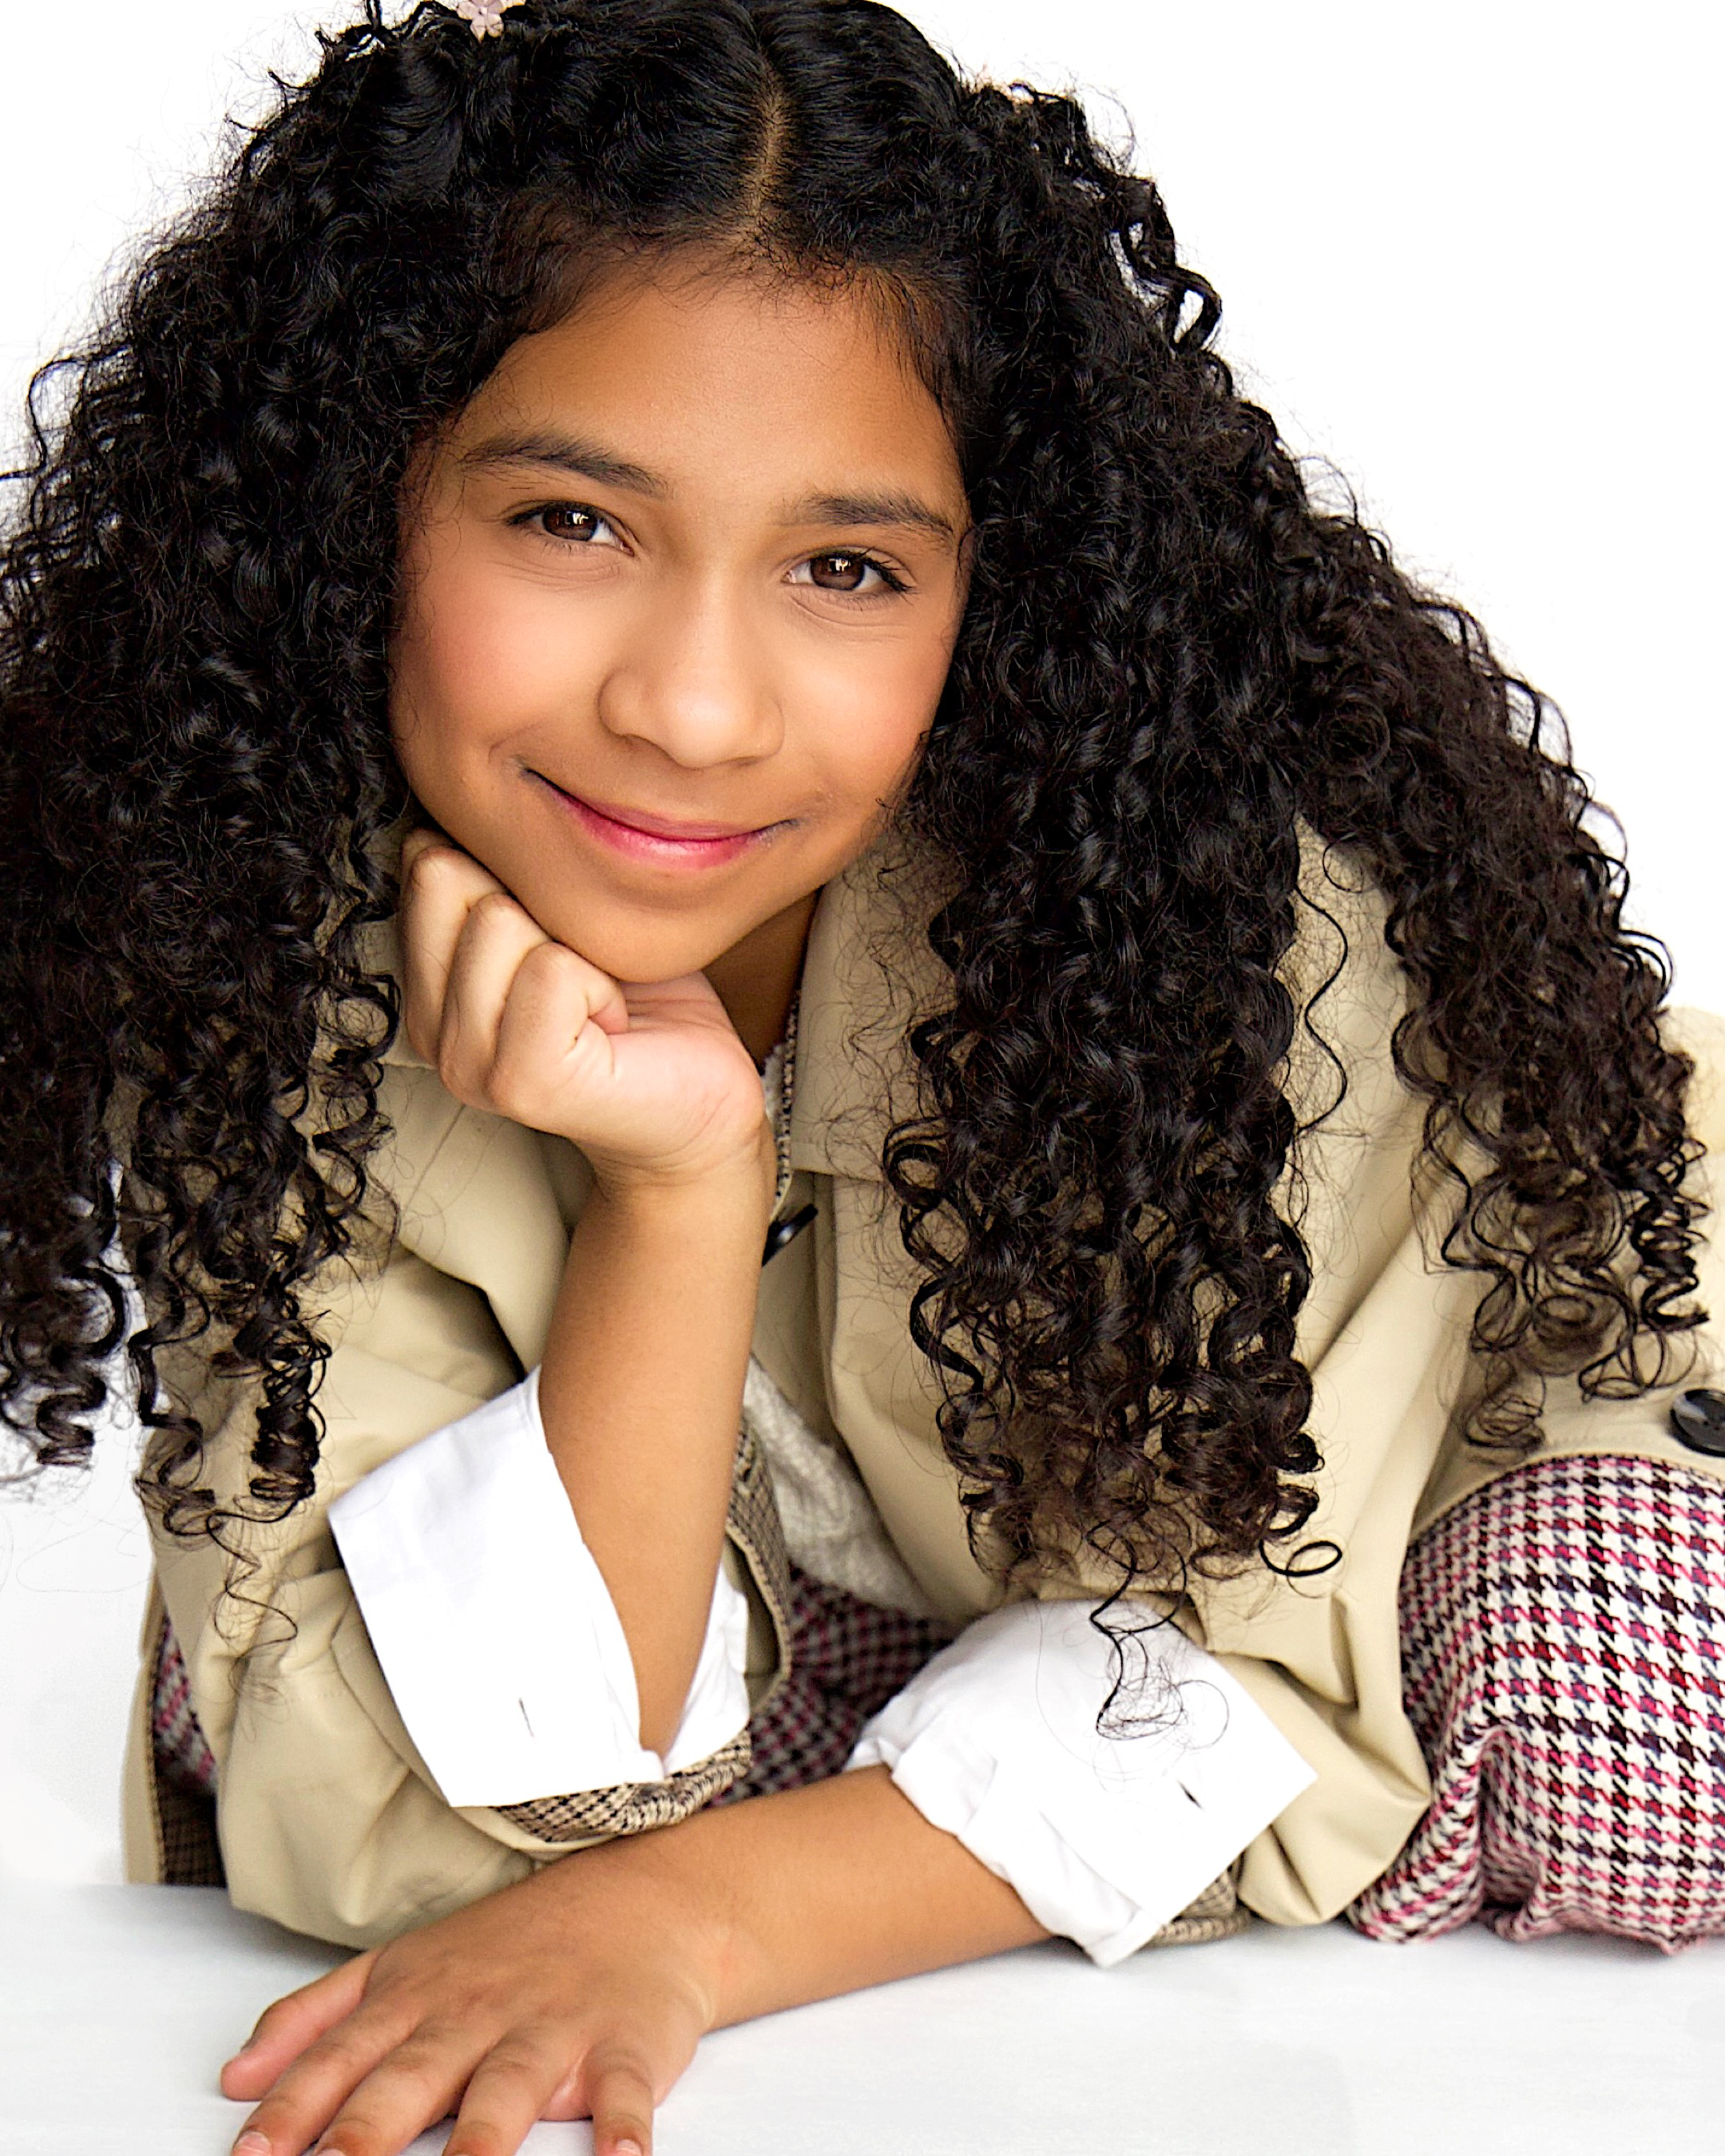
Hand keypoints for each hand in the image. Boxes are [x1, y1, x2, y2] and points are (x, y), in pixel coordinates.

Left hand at [221, 1833, 721, 2155]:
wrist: (638, 1897)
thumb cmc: (509, 1948)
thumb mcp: (402, 1966)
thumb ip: (315, 2018)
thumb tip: (233, 2078)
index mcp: (417, 1998)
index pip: (341, 2058)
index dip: (293, 2109)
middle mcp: (476, 2014)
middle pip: (414, 2077)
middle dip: (368, 2130)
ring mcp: (552, 2026)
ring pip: (510, 2087)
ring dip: (481, 2140)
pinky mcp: (624, 2042)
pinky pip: (624, 2090)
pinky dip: (624, 2127)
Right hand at [397, 829, 772, 1195]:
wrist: (701, 1104)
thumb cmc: (646, 1004)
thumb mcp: (566, 917)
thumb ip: (509, 872)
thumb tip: (481, 784)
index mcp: (430, 985)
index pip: (423, 857)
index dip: (510, 872)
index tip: (558, 935)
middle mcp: (431, 1028)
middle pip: (451, 877)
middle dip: (540, 906)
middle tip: (584, 973)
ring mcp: (467, 1063)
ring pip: (501, 919)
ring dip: (579, 950)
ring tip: (600, 1003)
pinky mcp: (521, 1082)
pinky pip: (552, 970)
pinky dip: (600, 985)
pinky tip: (612, 1026)